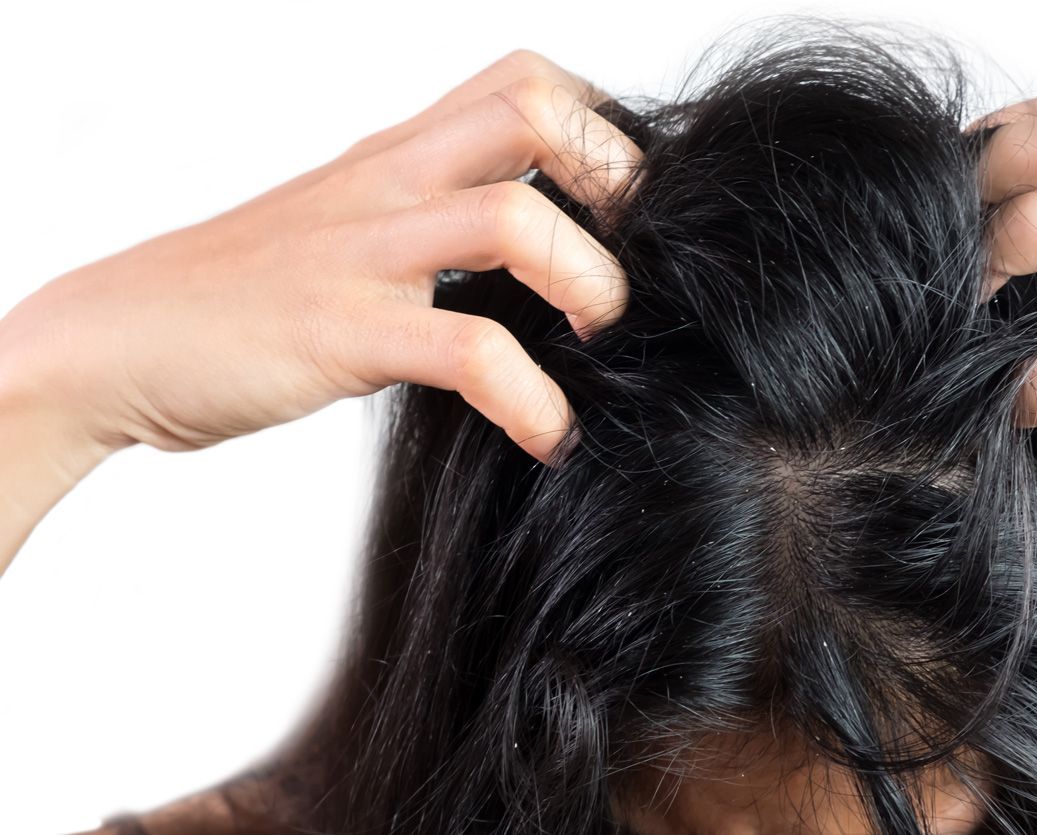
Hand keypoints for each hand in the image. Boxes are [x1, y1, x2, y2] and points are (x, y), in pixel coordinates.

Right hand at [0, 49, 636, 463]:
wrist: (112, 341)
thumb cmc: (238, 295)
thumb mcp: (345, 226)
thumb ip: (427, 218)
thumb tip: (530, 249)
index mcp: (393, 155)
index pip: (521, 80)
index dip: (599, 126)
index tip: (627, 205)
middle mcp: (388, 183)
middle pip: (534, 111)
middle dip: (618, 181)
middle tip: (639, 258)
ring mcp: (364, 251)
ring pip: (516, 223)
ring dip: (593, 284)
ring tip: (608, 340)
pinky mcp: (340, 330)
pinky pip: (469, 350)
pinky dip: (532, 399)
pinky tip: (548, 434)